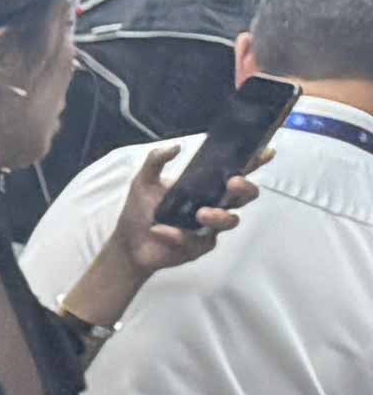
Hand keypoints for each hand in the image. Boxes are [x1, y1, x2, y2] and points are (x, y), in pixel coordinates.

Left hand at [110, 151, 250, 287]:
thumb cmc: (141, 209)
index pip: (237, 171)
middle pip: (246, 196)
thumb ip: (156, 160)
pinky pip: (198, 242)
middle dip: (245, 189)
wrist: (128, 242)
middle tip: (233, 183)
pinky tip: (161, 231)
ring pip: (231, 221)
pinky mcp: (199, 247)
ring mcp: (210, 228)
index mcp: (208, 186)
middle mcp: (215, 204)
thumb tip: (176, 146)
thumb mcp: (144, 180)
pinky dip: (178, 236)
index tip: (266, 152)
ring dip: (219, 216)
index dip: (255, 162)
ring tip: (200, 214)